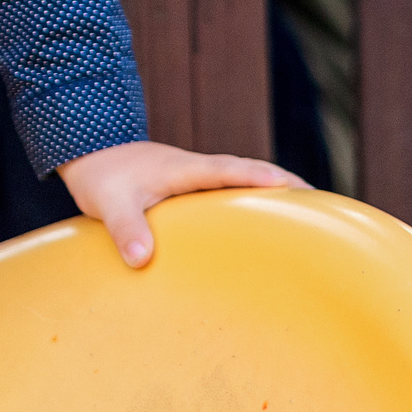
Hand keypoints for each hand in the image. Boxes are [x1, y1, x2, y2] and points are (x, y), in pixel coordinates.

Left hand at [58, 141, 304, 268]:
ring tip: (309, 218)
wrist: (90, 153)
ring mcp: (195, 179)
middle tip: (322, 205)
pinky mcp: (190, 189)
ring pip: (242, 183)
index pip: (227, 171)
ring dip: (272, 194)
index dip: (256, 178)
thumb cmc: (100, 176)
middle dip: (284, 186)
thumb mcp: (108, 203)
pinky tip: (263, 226)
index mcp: (183, 169)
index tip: (288, 186)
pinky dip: (251, 203)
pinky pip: (228, 194)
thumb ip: (125, 229)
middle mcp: (196, 171)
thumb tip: (141, 258)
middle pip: (249, 174)